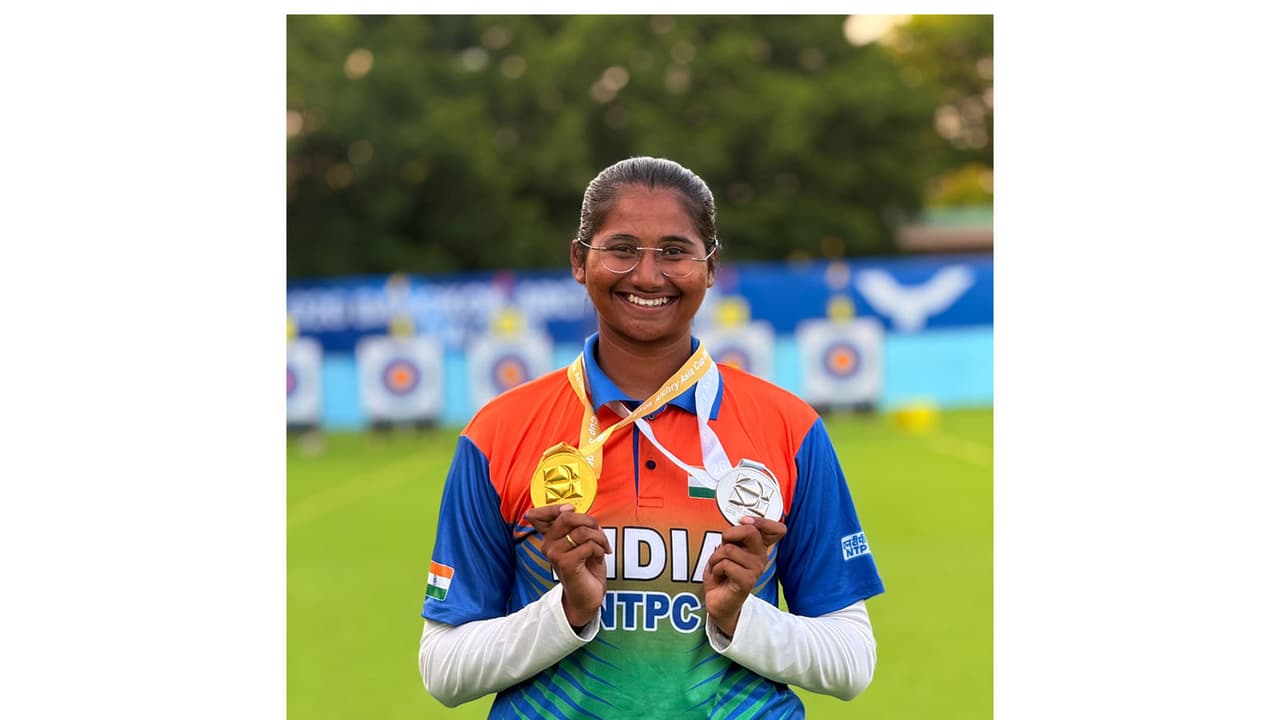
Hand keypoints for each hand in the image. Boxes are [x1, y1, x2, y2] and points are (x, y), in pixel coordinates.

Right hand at [524, 504, 612, 627]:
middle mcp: (547, 544)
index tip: (571, 509)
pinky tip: (598, 557)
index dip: (555, 507)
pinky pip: (588, 545)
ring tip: (603, 548)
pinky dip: (599, 549)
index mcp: (550, 537)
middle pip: (566, 517)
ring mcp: (554, 554)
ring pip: (581, 531)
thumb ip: (577, 526)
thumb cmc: (586, 569)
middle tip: (599, 532)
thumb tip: (580, 513)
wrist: (586, 597)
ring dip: (599, 538)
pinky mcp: (565, 563)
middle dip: (590, 521)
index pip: (539, 515)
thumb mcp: (581, 543)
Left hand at [702, 516, 786, 636]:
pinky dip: (715, 569)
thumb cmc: (722, 574)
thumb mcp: (727, 549)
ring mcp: (756, 569)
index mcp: (758, 547)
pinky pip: (725, 564)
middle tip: (723, 547)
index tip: (746, 521)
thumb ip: (735, 536)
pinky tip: (720, 577)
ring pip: (729, 549)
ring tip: (719, 567)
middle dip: (729, 535)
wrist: (719, 602)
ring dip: (716, 557)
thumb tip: (742, 523)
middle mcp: (761, 556)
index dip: (762, 521)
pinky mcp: (747, 581)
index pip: (777, 529)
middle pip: (750, 531)